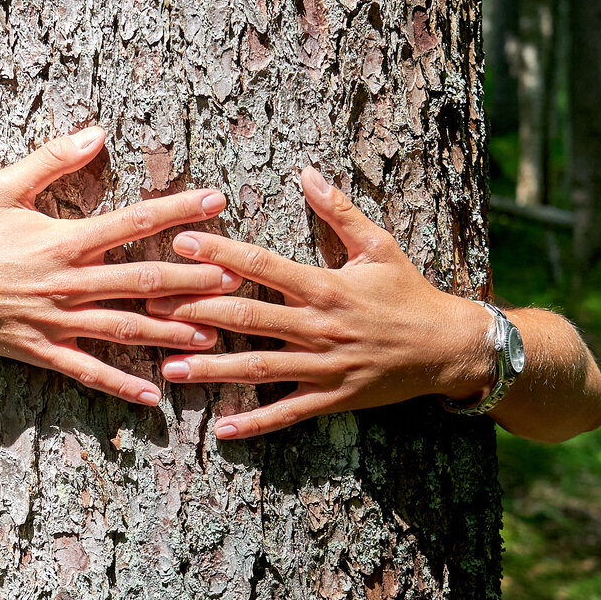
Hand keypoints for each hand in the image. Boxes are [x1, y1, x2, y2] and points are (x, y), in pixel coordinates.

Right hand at [0, 127, 241, 404]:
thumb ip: (53, 157)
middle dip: (193, 279)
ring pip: (125, 329)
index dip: (178, 211)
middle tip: (235, 277)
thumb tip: (98, 131)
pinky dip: (121, 385)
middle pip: (142, 281)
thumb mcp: (4, 186)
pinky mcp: (43, 352)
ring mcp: (57, 322)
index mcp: (63, 240)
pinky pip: (88, 372)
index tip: (216, 201)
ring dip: (172, 331)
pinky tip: (154, 394)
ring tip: (215, 332)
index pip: (132, 223)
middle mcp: (67, 283)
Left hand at [147, 166, 491, 437]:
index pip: (263, 266)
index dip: (220, 254)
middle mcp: (319, 327)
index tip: (181, 243)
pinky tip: (221, 427)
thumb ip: (339, 211)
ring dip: (212, 370)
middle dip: (196, 312)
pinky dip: (255, 422)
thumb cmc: (410, 293)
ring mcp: (324, 367)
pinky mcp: (332, 398)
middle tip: (151, 308)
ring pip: (258, 368)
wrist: (449, 349)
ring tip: (169, 368)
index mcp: (325, 286)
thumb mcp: (379, 246)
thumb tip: (308, 172)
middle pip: (247, 318)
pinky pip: (287, 413)